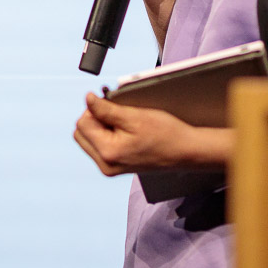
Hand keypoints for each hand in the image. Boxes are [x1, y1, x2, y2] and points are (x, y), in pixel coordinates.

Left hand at [72, 92, 231, 175]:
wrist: (186, 151)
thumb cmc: (166, 134)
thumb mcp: (134, 116)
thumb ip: (106, 109)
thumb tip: (87, 99)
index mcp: (108, 153)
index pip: (83, 123)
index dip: (94, 108)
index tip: (111, 102)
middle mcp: (106, 164)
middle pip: (82, 132)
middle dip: (94, 117)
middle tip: (116, 110)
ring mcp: (110, 167)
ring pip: (90, 138)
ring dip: (101, 125)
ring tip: (122, 120)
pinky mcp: (116, 166)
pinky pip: (100, 145)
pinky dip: (107, 133)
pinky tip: (124, 128)